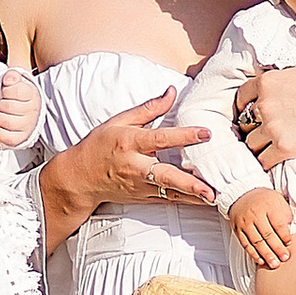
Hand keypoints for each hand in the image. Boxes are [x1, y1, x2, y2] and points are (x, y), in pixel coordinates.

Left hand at [0, 68, 41, 149]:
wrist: (24, 112)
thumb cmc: (16, 96)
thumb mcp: (16, 82)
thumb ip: (12, 76)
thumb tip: (10, 79)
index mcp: (32, 94)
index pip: (17, 91)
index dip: (6, 91)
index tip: (6, 92)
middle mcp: (33, 111)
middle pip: (8, 106)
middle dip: (1, 104)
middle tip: (4, 104)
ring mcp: (28, 126)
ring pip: (5, 121)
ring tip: (3, 114)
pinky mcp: (21, 138)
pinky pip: (6, 136)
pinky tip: (1, 125)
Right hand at [55, 91, 216, 212]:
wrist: (80, 178)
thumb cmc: (99, 146)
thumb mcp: (119, 121)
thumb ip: (149, 109)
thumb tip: (172, 92)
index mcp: (129, 143)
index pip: (160, 139)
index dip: (184, 136)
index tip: (206, 133)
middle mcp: (135, 167)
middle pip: (165, 175)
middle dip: (188, 183)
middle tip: (210, 187)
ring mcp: (139, 186)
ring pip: (170, 193)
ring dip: (193, 196)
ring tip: (215, 198)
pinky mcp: (143, 198)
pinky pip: (168, 200)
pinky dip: (187, 201)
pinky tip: (205, 202)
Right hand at [229, 186, 294, 271]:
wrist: (242, 195)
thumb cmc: (264, 200)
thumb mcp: (278, 201)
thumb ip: (285, 215)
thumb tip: (290, 232)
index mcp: (268, 205)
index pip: (277, 223)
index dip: (284, 235)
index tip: (289, 244)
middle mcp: (255, 214)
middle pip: (267, 234)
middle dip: (277, 248)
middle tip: (284, 258)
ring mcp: (245, 222)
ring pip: (256, 241)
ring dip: (266, 254)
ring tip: (274, 264)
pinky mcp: (238, 229)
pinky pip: (246, 244)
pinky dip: (254, 254)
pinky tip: (261, 261)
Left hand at [239, 64, 295, 171]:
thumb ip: (280, 82)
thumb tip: (271, 88)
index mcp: (267, 82)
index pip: (242, 97)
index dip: (245, 107)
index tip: (250, 114)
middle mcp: (264, 104)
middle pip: (244, 122)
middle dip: (252, 128)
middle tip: (261, 133)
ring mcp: (272, 127)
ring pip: (251, 143)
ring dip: (259, 147)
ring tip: (269, 148)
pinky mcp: (284, 147)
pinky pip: (263, 160)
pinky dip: (266, 162)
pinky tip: (273, 161)